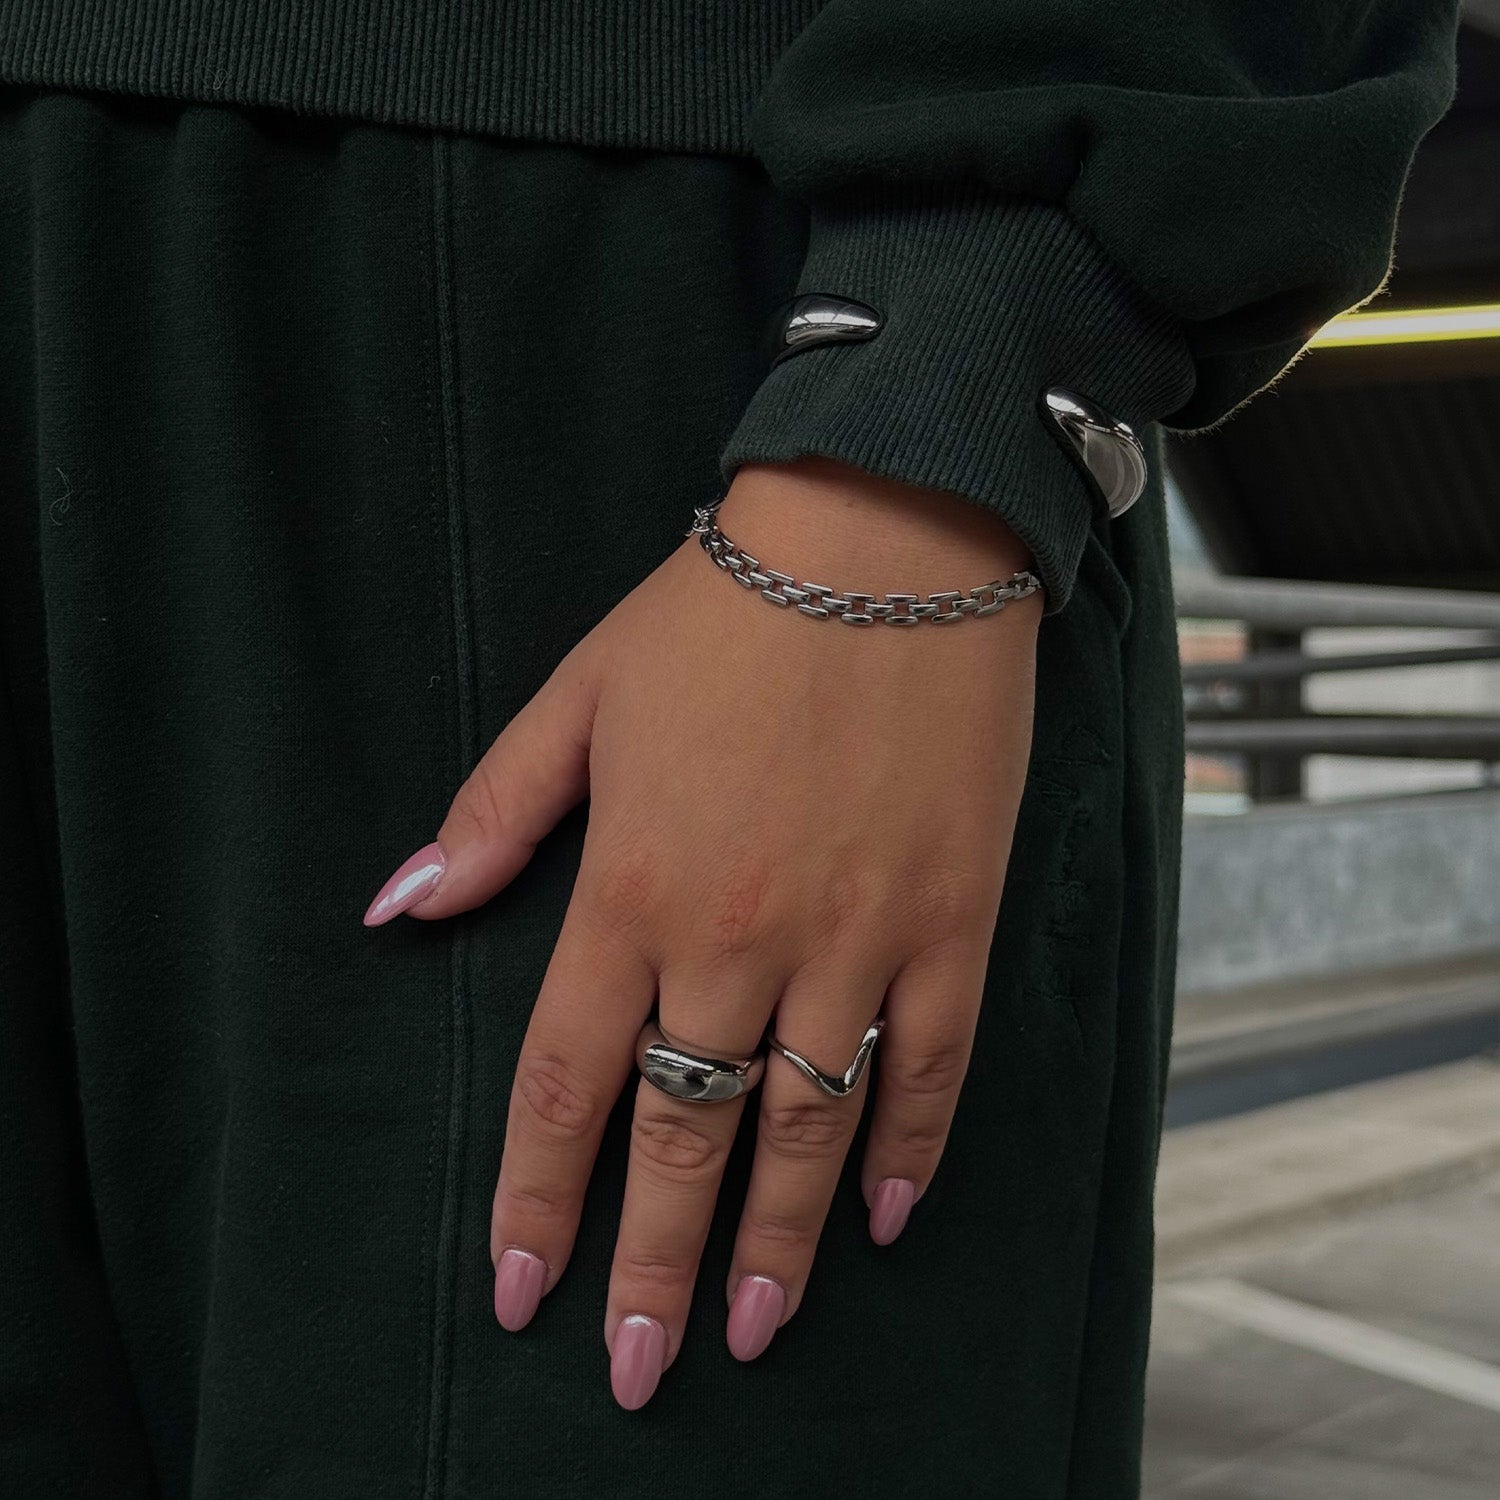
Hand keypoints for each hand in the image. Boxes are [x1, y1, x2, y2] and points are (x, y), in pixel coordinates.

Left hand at [362, 456, 1041, 1408]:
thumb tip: (404, 908)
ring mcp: (859, 936)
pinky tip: (886, 1218)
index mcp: (634, 885)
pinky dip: (909, 1149)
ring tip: (755, 1331)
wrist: (888, 540)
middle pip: (684, 1133)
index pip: (570, 1081)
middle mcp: (741, 935)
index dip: (541, 1200)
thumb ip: (492, 813)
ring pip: (809, 1126)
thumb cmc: (723, 612)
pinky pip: (931, 1063)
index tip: (523, 1295)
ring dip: (781, 1242)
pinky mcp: (952, 917)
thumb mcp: (581, 694)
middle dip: (652, 1262)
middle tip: (635, 1367)